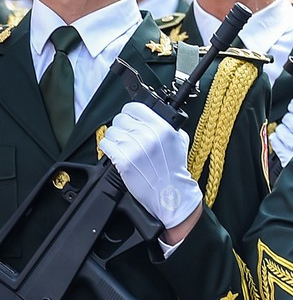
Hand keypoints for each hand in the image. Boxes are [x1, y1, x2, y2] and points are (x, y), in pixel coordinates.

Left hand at [100, 103, 201, 228]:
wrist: (170, 192)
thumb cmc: (174, 168)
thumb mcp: (179, 140)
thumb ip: (166, 126)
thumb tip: (150, 116)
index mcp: (162, 127)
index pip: (134, 107)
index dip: (130, 113)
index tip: (130, 119)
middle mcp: (148, 135)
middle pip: (120, 119)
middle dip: (122, 127)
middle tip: (128, 136)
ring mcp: (134, 147)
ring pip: (111, 131)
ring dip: (115, 139)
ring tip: (124, 147)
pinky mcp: (123, 160)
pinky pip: (106, 145)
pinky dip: (109, 148)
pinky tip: (118, 153)